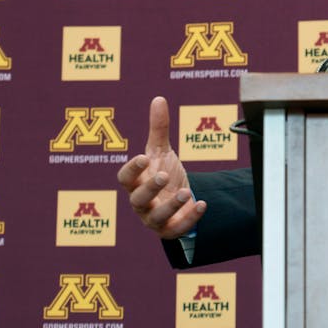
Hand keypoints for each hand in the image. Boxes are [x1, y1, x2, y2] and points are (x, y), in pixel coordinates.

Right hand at [116, 96, 204, 239]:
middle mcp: (141, 202)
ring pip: (156, 218)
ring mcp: (154, 217)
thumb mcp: (161, 151)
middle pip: (137, 199)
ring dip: (170, 206)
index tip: (144, 157)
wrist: (177, 198)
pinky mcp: (169, 229)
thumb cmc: (162, 173)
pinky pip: (177, 228)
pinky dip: (189, 219)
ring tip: (186, 192)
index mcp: (135, 182)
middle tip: (164, 176)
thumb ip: (158, 128)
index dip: (132, 169)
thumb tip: (159, 99)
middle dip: (150, 189)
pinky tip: (202, 204)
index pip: (124, 178)